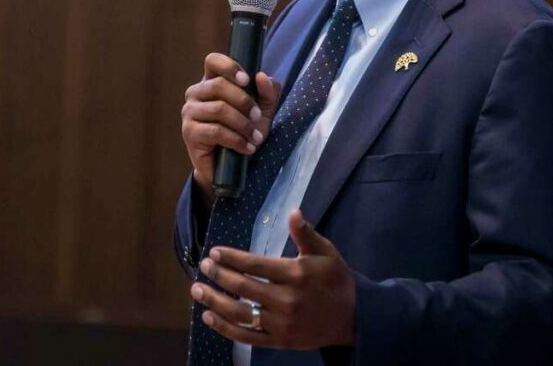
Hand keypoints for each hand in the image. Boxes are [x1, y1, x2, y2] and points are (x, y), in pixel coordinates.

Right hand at [181, 53, 281, 201]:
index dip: (229, 67)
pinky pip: (215, 131)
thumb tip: (261, 76)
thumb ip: (267, 92)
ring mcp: (189, 112)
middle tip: (257, 117)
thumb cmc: (245, 132)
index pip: (213, 61)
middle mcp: (196, 93)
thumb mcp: (262, 111)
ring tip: (256, 138)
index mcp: (212, 81)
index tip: (246, 80)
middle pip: (218, 85)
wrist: (231, 167)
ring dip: (243, 124)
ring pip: (219, 109)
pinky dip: (236, 140)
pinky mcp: (189, 132)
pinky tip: (247, 148)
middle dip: (244, 102)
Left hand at [190, 210, 355, 348]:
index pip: (254, 265)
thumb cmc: (337, 280)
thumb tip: (293, 212)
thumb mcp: (326, 252)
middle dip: (218, 275)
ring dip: (214, 301)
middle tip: (203, 266)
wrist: (355, 319)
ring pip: (240, 313)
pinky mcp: (279, 341)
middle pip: (242, 287)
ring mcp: (281, 323)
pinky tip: (209, 317)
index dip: (231, 258)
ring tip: (196, 290)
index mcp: (295, 274)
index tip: (214, 252)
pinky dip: (225, 328)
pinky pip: (246, 336)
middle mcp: (286, 300)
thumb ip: (306, 234)